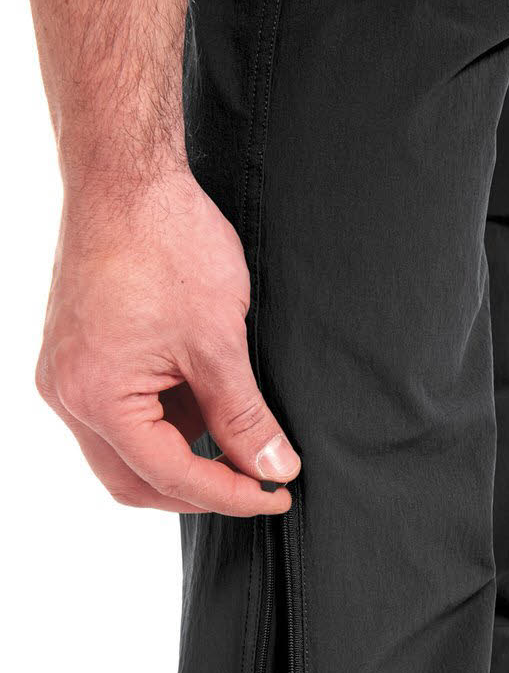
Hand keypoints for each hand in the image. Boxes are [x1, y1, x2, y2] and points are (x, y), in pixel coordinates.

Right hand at [36, 169, 298, 514]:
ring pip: (126, 453)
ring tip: (239, 435)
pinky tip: (208, 403)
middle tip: (257, 486)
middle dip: (198, 491)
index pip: (168, 475)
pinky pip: (121, 415)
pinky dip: (166, 422)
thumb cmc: (165, 243)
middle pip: (134, 481)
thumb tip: (274, 470)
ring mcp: (67, 376)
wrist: (125, 176)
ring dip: (183, 455)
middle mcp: (68, 394)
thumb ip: (245, 417)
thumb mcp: (219, 342)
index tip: (276, 496)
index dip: (229, 494)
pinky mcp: (78, 357)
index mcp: (95, 395)